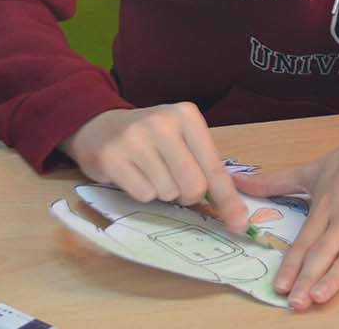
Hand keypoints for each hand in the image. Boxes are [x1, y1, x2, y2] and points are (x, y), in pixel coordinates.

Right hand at [61, 103, 246, 232]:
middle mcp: (162, 122)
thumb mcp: (182, 140)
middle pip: (194, 185)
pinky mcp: (112, 157)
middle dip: (187, 194)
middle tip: (174, 180)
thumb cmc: (151, 139)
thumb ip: (207, 169)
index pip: (214, 167)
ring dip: (162, 191)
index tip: (238, 222)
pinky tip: (133, 173)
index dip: (227, 199)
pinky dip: (142, 192)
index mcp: (186, 115)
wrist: (100, 127)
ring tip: (149, 170)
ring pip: (167, 193)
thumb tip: (235, 214)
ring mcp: (134, 138)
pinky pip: (143, 195)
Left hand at [233, 109, 338, 309]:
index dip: (291, 265)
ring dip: (335, 277)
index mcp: (325, 204)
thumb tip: (235, 182)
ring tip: (319, 298)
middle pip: (324, 251)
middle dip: (308, 278)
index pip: (304, 241)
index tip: (279, 287)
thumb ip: (275, 182)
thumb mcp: (313, 168)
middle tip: (295, 303)